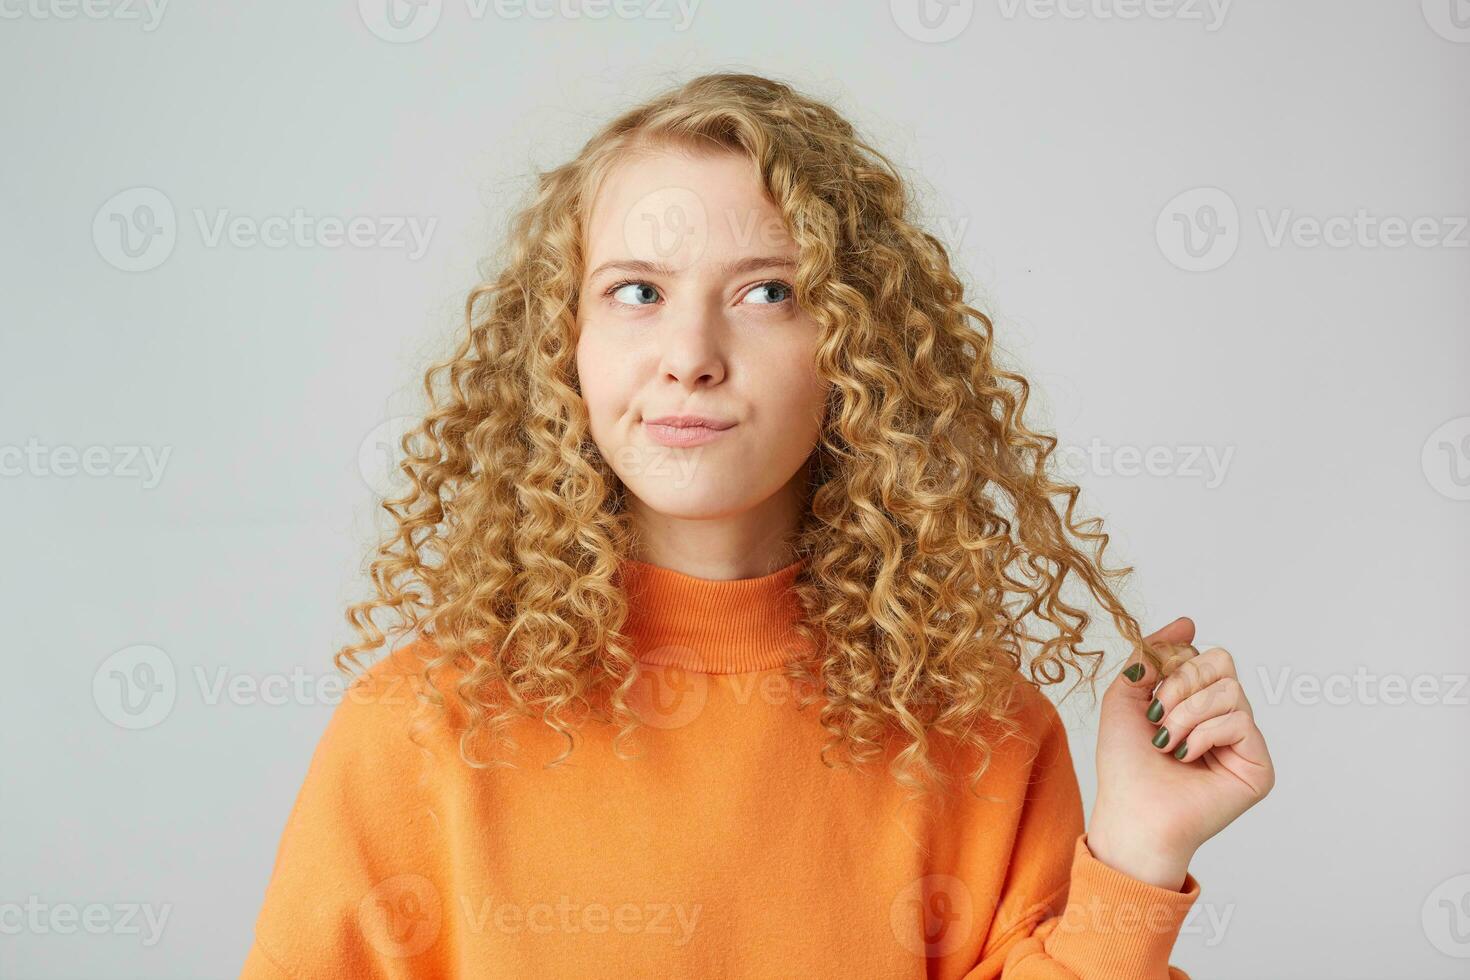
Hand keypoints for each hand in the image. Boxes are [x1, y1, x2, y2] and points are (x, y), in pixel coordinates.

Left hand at [1086, 617, 1275, 889]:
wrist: (1131, 811)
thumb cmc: (1125, 763)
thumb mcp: (1126, 695)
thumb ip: (1151, 654)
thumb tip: (1188, 622)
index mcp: (1198, 700)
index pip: (1203, 654)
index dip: (1173, 664)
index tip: (1149, 692)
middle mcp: (1225, 717)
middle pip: (1222, 662)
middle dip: (1181, 684)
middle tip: (1157, 717)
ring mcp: (1244, 742)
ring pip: (1230, 690)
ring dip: (1186, 714)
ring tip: (1167, 742)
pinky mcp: (1259, 765)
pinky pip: (1240, 720)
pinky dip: (1204, 734)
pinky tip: (1185, 757)